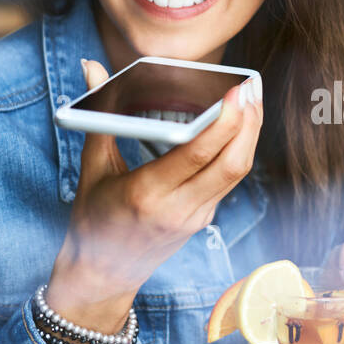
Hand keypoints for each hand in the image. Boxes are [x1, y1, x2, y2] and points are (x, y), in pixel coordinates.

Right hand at [47, 59, 262, 333]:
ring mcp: (195, 217)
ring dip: (249, 136)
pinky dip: (238, 151)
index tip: (236, 92)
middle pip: (231, 164)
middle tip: (251, 90)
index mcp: (146, 193)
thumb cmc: (92, 218)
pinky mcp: (203, 219)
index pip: (198, 154)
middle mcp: (177, 208)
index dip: (224, 122)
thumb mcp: (92, 167)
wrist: (102, 275)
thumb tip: (91, 68)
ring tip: (252, 102)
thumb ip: (101, 115)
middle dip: (249, 124)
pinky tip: (239, 128)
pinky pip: (228, 181)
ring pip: (237, 173)